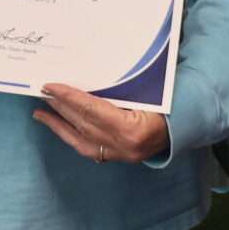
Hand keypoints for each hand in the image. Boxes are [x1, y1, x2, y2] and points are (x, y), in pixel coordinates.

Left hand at [34, 83, 167, 163]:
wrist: (187, 125)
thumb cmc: (169, 102)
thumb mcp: (148, 90)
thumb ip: (120, 86)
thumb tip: (86, 71)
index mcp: (132, 129)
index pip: (91, 109)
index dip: (68, 97)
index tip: (50, 86)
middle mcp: (124, 146)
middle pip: (82, 123)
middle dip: (60, 107)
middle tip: (41, 91)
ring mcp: (120, 155)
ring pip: (80, 139)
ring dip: (59, 124)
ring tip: (40, 112)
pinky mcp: (118, 158)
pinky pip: (87, 148)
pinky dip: (71, 136)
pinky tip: (60, 126)